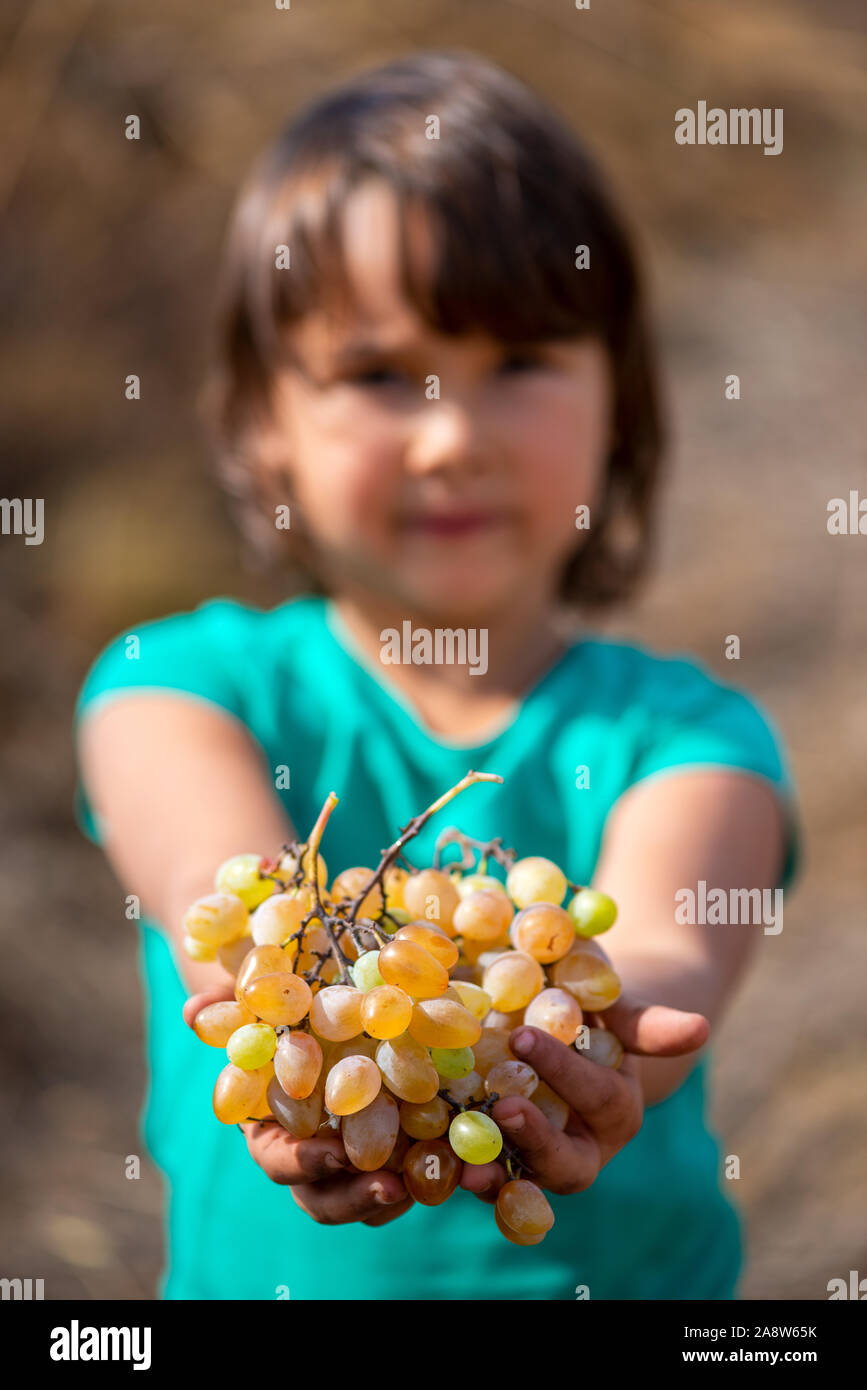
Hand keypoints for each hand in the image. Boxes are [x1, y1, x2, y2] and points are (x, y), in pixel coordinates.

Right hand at [183, 986, 411, 1226]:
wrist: (316, 1016)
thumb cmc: (279, 1015)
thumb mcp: (255, 1006)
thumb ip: (223, 1008)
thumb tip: (193, 1009)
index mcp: (268, 1131)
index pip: (278, 1161)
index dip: (304, 1161)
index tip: (335, 1153)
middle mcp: (305, 1157)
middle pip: (322, 1198)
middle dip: (356, 1198)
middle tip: (394, 1186)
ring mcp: (343, 1165)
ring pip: (362, 1200)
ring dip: (393, 1196)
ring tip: (429, 1179)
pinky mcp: (383, 1155)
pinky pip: (398, 1183)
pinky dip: (421, 1176)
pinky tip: (450, 1159)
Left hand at [460, 995, 708, 1202]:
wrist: (563, 1031)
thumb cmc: (594, 1011)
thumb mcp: (618, 1010)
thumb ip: (649, 1025)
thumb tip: (701, 1028)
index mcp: (616, 1109)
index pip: (596, 1095)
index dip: (564, 1071)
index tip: (526, 1034)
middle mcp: (582, 1147)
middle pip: (566, 1164)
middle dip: (535, 1141)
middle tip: (501, 1107)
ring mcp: (536, 1163)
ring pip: (521, 1182)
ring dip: (492, 1176)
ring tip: (462, 1164)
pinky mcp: (495, 1164)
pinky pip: (478, 1175)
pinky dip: (453, 1170)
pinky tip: (425, 1157)